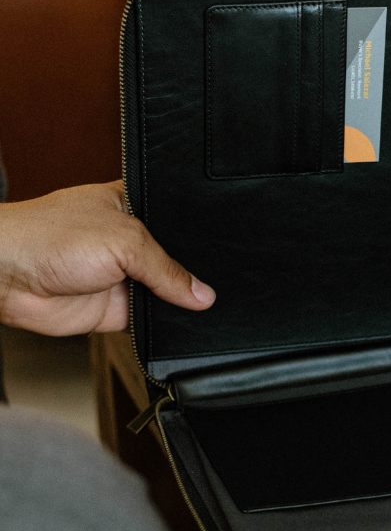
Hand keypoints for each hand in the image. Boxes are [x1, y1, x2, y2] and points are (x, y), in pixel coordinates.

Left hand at [0, 180, 214, 334]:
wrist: (5, 275)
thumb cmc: (47, 235)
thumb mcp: (124, 239)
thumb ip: (167, 269)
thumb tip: (202, 294)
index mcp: (133, 206)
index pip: (179, 220)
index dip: (202, 236)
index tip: (228, 253)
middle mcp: (130, 241)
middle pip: (177, 260)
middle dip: (193, 273)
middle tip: (217, 283)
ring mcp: (123, 276)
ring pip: (167, 293)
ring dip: (179, 301)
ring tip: (200, 304)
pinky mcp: (116, 309)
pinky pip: (151, 320)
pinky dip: (164, 324)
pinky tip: (181, 321)